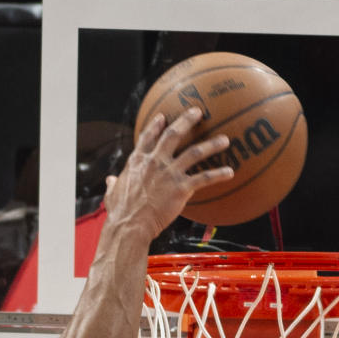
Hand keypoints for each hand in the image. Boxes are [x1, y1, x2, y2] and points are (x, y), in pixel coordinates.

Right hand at [104, 110, 233, 240]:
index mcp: (138, 161)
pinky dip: (218, 174)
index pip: (148, 137)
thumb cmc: (120, 213)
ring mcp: (169, 173)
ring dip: (212, 144)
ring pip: (195, 152)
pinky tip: (229, 172)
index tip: (163, 117)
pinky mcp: (181, 188)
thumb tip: (109, 181)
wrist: (130, 226)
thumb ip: (113, 184)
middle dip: (187, 120)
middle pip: (174, 134)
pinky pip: (204, 178)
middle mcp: (155, 161)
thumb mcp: (112, 194)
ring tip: (225, 139)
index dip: (156, 125)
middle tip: (198, 111)